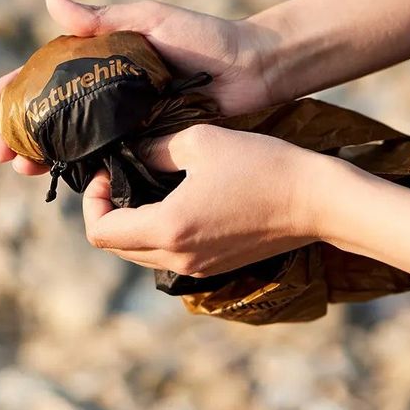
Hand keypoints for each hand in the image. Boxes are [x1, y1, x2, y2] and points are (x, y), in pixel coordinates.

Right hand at [0, 0, 279, 174]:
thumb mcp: (148, 21)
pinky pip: (106, 156)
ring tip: (22, 170)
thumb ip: (100, 19)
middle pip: (54, 114)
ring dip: (45, 154)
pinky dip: (83, 167)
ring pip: (74, 140)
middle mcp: (107, 92)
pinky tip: (63, 178)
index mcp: (102, 60)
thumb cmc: (202, 37)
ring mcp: (124, 119)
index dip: (15, 90)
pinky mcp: (144, 141)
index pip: (47, 75)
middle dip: (22, 133)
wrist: (249, 70)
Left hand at [82, 124, 317, 275]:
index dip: (92, 201)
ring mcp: (198, 267)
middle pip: (116, 247)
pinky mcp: (214, 267)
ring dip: (130, 224)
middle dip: (107, 212)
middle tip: (119, 177)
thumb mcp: (200, 142)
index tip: (107, 172)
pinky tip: (171, 202)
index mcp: (169, 229)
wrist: (317, 201)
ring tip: (144, 186)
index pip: (101, 232)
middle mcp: (178, 257)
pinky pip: (166, 255)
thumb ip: (155, 148)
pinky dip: (155, 233)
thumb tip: (133, 153)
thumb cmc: (262, 166)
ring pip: (139, 254)